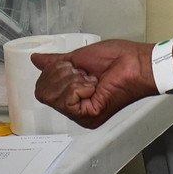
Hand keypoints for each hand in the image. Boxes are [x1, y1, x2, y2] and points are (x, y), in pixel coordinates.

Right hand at [33, 39, 155, 127]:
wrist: (136, 62)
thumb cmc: (118, 58)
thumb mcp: (78, 57)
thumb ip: (56, 62)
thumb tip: (37, 60)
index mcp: (73, 96)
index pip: (42, 89)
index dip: (52, 72)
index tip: (73, 66)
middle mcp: (75, 108)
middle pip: (43, 93)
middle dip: (60, 75)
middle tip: (82, 72)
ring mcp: (81, 115)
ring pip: (53, 96)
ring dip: (71, 79)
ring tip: (90, 78)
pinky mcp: (89, 116)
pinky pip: (67, 100)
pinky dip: (78, 86)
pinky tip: (93, 85)